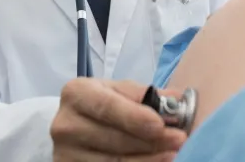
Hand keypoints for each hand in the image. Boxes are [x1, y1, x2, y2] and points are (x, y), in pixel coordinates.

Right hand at [51, 78, 186, 160]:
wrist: (74, 125)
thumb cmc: (102, 102)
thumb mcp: (119, 90)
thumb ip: (145, 94)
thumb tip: (177, 99)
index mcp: (76, 93)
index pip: (107, 107)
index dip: (134, 117)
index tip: (160, 124)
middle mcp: (65, 124)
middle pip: (113, 138)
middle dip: (151, 141)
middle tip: (179, 140)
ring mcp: (65, 153)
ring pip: (114, 161)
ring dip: (148, 159)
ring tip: (173, 154)